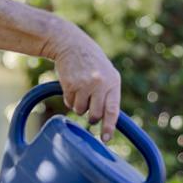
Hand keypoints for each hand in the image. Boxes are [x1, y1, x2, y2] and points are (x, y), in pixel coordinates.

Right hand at [48, 22, 121, 141]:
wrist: (70, 43)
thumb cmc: (90, 61)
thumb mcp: (105, 73)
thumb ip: (108, 93)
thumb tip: (109, 119)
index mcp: (113, 81)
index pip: (113, 110)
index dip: (109, 127)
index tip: (106, 139)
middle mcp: (100, 83)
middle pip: (95, 115)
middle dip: (91, 117)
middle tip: (89, 108)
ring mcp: (85, 84)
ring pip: (80, 111)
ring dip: (79, 106)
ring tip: (80, 90)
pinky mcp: (70, 84)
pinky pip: (69, 103)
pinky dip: (69, 99)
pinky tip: (71, 85)